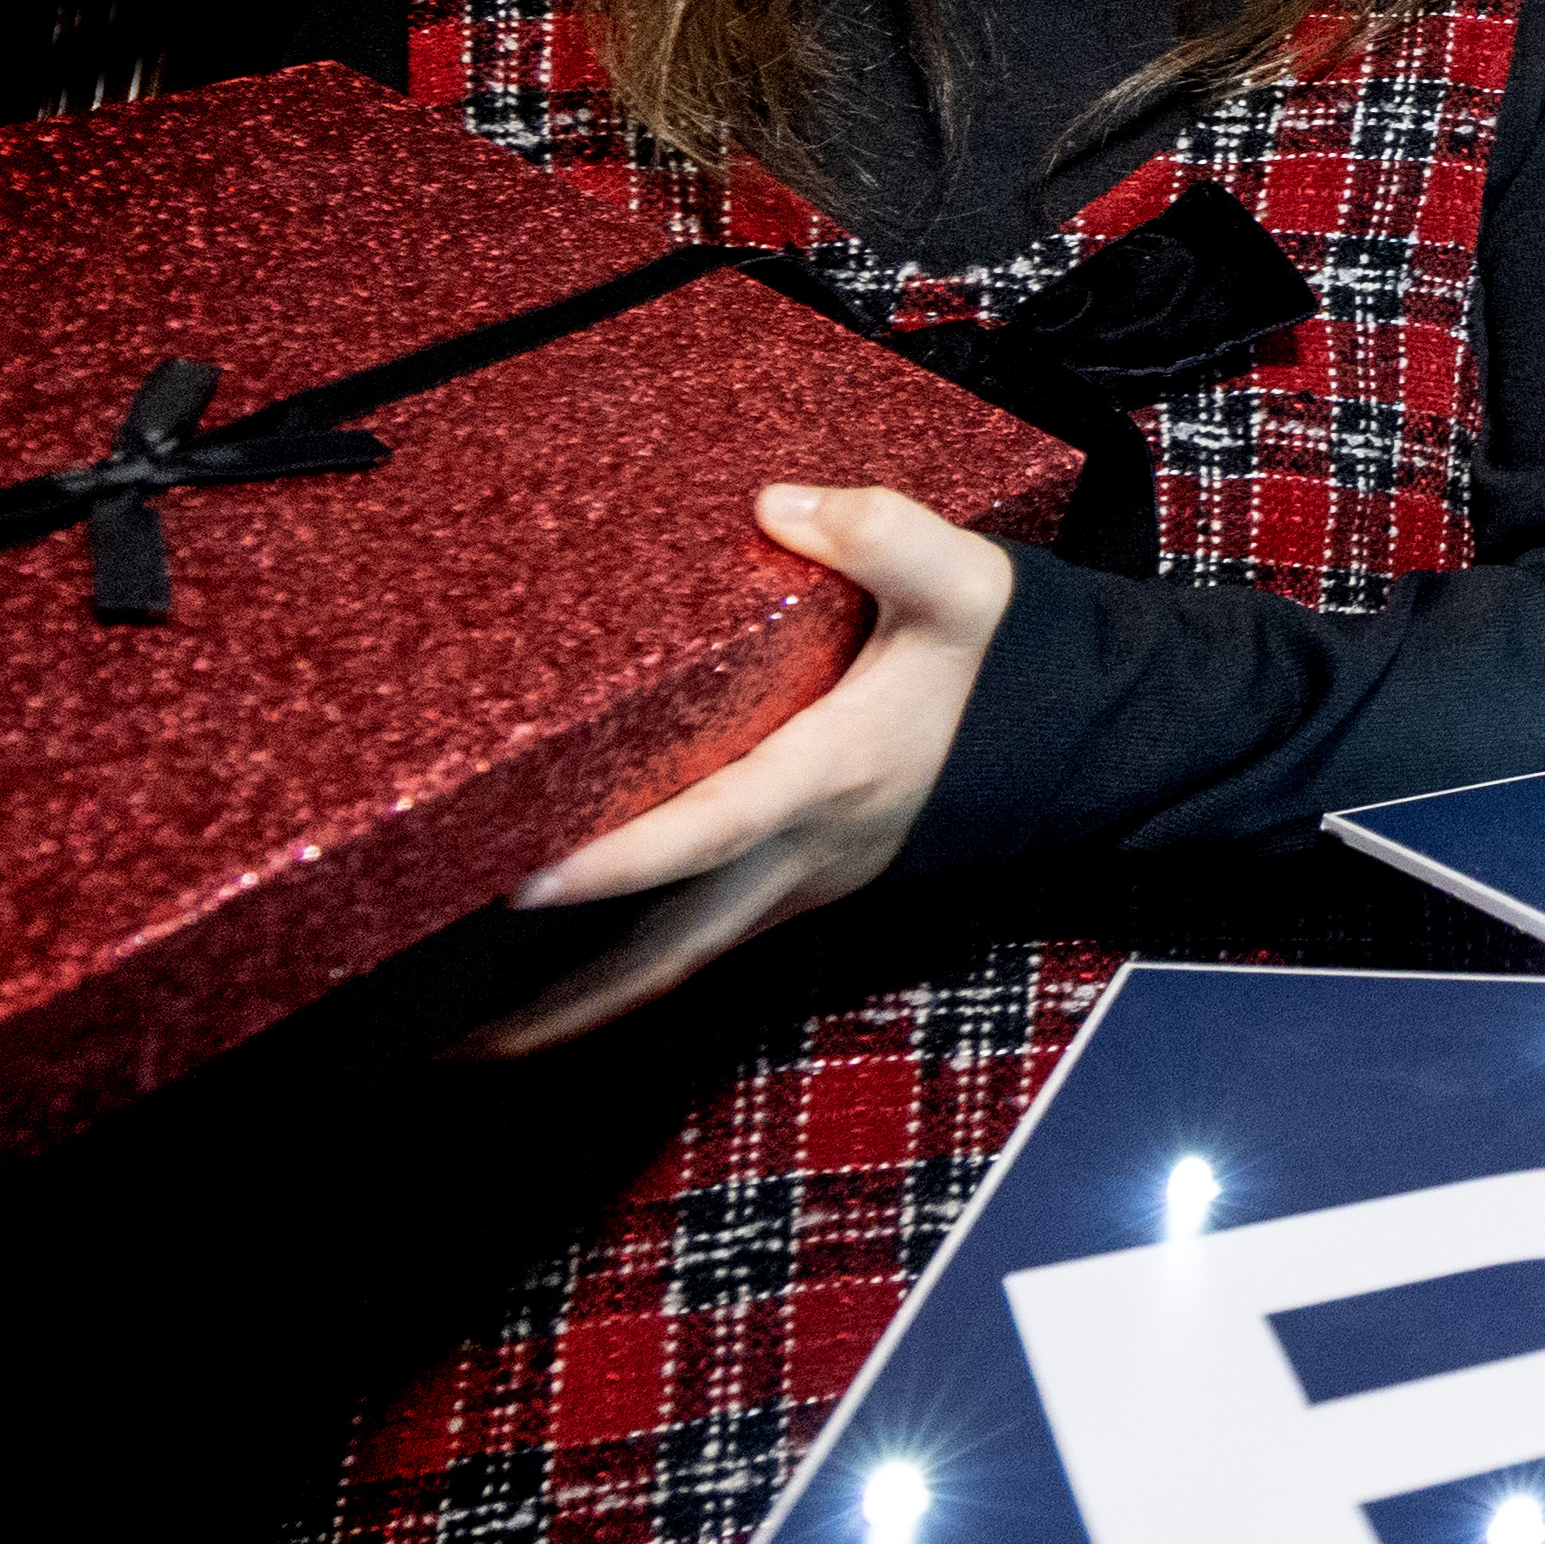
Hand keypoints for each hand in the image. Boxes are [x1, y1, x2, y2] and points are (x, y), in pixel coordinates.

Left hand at [472, 484, 1014, 1056]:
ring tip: (473, 1037)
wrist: (1094, 737)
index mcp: (829, 778)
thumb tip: (777, 505)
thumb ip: (883, 532)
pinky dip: (629, 974)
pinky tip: (571, 974)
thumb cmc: (1024, 666)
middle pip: (668, 951)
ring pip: (680, 963)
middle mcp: (808, 854)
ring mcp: (807, 881)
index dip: (616, 861)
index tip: (523, 883)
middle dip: (562, 1003)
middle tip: (450, 1039)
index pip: (706, 830)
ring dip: (582, 1008)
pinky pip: (702, 943)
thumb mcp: (969, 582)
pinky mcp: (808, 882)